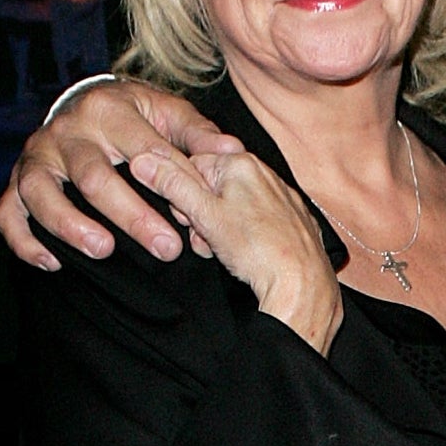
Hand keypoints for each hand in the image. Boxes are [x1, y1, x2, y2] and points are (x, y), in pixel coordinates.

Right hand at [0, 80, 242, 271]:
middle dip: (130, 215)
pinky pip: (7, 212)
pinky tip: (51, 262)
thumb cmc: (137, 117)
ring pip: (40, 191)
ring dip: (69, 225)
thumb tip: (231, 151)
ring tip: (103, 251)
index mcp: (106, 110)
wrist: (88, 104)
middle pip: (93, 176)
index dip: (169, 185)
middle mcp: (65, 131)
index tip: (194, 220)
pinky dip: (23, 239)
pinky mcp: (17, 182)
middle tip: (166, 249)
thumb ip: (199, 135)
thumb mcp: (169, 114)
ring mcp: (37, 157)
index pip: (140, 150)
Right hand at [127, 142, 341, 353]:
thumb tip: (143, 160)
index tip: (186, 221)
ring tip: (227, 252)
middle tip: (205, 241)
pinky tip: (250, 254)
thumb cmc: (257, 251)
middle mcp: (266, 173)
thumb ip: (172, 185)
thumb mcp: (204, 215)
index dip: (181, 198)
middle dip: (202, 216)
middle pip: (213, 187)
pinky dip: (248, 236)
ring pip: (235, 206)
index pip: (191, 167)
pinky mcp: (295, 219)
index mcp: (241, 163)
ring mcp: (283, 196)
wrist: (302, 285)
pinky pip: (260, 221)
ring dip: (221, 230)